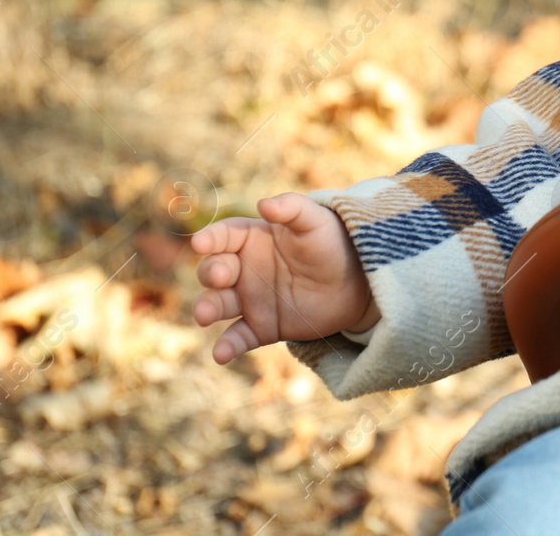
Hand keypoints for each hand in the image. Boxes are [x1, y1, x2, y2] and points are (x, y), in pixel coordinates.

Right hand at [190, 193, 379, 363]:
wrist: (358, 282)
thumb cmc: (334, 243)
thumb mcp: (317, 221)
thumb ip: (293, 209)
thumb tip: (264, 205)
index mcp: (253, 238)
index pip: (224, 235)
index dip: (210, 238)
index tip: (201, 243)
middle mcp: (245, 269)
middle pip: (215, 270)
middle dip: (211, 273)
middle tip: (220, 276)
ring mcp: (251, 299)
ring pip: (218, 304)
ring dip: (207, 308)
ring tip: (205, 315)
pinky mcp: (262, 327)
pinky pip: (238, 337)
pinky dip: (227, 346)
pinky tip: (221, 354)